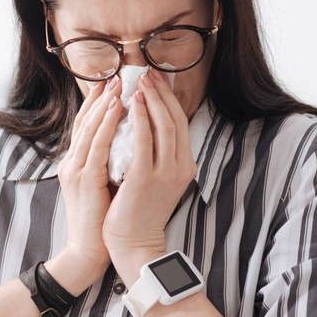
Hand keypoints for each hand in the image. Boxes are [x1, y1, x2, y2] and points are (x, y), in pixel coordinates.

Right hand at [49, 74, 124, 290]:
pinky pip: (97, 145)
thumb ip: (108, 164)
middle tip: (116, 74)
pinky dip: (107, 124)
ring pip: (90, 128)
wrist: (89, 251)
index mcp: (76, 163)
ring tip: (119, 83)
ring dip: (105, 103)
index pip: (86, 125)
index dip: (97, 103)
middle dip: (101, 96)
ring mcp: (75, 169)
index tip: (111, 83)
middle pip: (85, 120)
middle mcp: (72, 162)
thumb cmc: (101, 221)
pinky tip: (118, 109)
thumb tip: (127, 145)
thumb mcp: (103, 186)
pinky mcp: (84, 179)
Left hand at [102, 69, 196, 281]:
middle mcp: (180, 167)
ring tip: (139, 81)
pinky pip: (144, 141)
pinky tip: (132, 104)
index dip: (169, 100)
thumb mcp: (153, 179)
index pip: (179, 124)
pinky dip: (140, 119)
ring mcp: (165, 172)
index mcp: (184, 166)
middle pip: (174, 120)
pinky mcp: (146, 178)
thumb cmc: (137, 212)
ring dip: (151, 100)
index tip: (157, 80)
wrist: (134, 243)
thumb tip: (143, 128)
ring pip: (163, 126)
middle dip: (161, 93)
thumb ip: (154, 156)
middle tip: (147, 73)